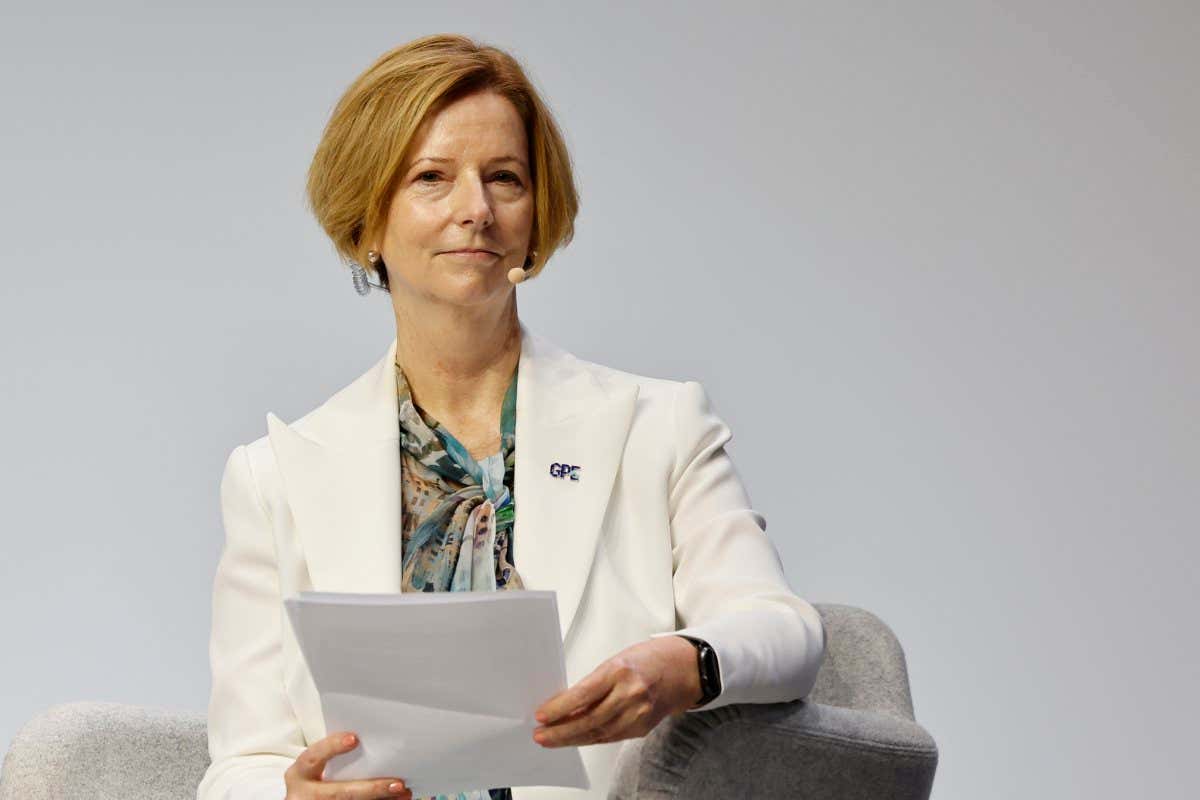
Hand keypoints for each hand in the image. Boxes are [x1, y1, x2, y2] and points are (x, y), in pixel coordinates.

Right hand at [284, 731, 412, 799]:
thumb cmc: (315, 778)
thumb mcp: (315, 768)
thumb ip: (337, 758)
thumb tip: (374, 743)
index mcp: (299, 774)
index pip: (313, 757)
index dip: (332, 747)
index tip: (354, 739)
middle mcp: (303, 795)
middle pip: (339, 793)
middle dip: (371, 789)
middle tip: (398, 784)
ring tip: (404, 794)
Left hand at [532, 636, 701, 747]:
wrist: (681, 670)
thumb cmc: (646, 660)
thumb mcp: (615, 662)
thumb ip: (593, 684)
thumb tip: (565, 704)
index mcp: (620, 671)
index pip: (583, 694)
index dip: (559, 708)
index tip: (541, 715)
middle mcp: (630, 694)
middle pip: (589, 719)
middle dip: (561, 731)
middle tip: (541, 735)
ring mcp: (638, 714)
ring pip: (598, 733)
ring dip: (572, 738)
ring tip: (552, 739)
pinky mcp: (642, 728)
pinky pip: (610, 737)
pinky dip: (590, 739)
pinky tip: (576, 738)